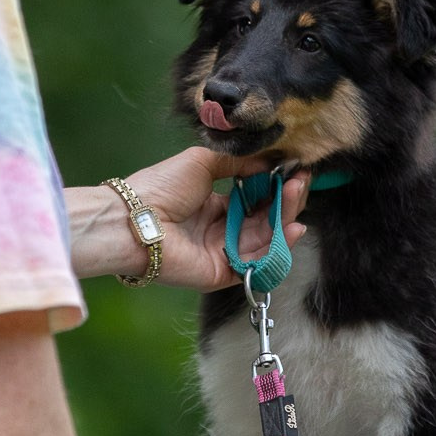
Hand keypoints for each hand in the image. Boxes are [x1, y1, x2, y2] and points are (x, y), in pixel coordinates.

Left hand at [69, 147, 309, 289]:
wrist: (134, 218)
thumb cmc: (160, 186)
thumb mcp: (202, 163)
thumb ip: (237, 162)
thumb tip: (269, 161)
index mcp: (214, 206)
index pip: (255, 201)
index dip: (275, 188)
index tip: (294, 171)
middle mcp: (221, 231)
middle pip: (265, 220)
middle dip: (285, 200)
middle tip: (301, 181)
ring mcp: (222, 253)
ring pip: (265, 240)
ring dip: (285, 217)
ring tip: (296, 193)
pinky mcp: (222, 274)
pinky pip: (257, 264)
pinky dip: (277, 248)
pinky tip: (292, 228)